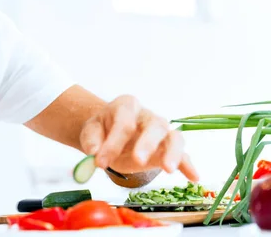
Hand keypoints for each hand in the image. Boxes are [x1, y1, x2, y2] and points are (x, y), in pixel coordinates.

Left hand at [79, 95, 198, 181]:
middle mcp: (147, 116)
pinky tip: (193, 177)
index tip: (100, 163)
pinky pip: (183, 155)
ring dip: (173, 152)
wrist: (110, 132)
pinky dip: (188, 165)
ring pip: (174, 137)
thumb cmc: (102, 129)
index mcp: (127, 106)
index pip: (124, 123)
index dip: (112, 143)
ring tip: (168, 168)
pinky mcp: (167, 149)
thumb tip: (94, 152)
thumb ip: (91, 139)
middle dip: (147, 143)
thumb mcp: (91, 130)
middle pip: (154, 125)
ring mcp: (161, 132)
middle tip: (138, 160)